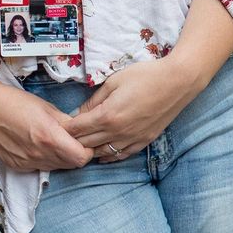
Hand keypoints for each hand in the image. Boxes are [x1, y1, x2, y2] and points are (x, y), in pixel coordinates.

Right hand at [0, 83, 94, 172]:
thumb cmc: (16, 102)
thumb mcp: (47, 108)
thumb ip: (66, 122)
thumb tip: (80, 130)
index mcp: (50, 138)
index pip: (80, 158)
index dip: (87, 151)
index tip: (86, 141)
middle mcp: (39, 155)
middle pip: (70, 165)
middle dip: (76, 154)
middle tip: (73, 139)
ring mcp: (26, 163)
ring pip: (55, 167)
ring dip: (60, 157)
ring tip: (54, 140)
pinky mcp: (16, 166)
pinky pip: (39, 167)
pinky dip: (44, 159)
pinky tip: (38, 144)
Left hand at [63, 59, 202, 162]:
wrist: (176, 83)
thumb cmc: (145, 76)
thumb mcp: (114, 81)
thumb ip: (95, 99)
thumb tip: (80, 112)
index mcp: (108, 116)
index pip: (78, 129)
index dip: (66, 129)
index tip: (56, 127)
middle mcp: (117, 132)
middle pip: (88, 143)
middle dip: (73, 141)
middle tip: (63, 139)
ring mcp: (131, 139)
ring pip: (103, 153)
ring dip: (90, 151)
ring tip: (80, 147)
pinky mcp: (143, 141)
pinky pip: (121, 155)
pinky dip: (108, 156)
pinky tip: (102, 155)